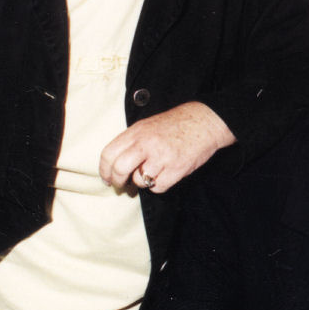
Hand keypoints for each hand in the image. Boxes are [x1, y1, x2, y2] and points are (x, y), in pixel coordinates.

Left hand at [99, 101, 234, 192]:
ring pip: (140, 181)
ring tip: (152, 172)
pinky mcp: (176, 169)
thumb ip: (130, 142)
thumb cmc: (175, 124)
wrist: (204, 122)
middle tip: (121, 185)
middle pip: (120, 169)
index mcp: (137, 132)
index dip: (104, 170)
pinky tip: (165, 174)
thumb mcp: (147, 126)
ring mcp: (162, 157)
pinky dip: (159, 185)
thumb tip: (114, 165)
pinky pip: (158, 187)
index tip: (107, 178)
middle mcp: (147, 144)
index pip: (109, 154)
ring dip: (143, 182)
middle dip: (118, 182)